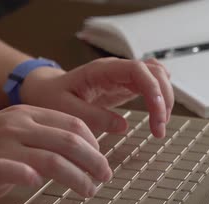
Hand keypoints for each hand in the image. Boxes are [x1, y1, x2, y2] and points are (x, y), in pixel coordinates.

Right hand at [0, 105, 110, 203]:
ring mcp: (1, 146)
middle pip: (70, 141)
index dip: (94, 143)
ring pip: (53, 159)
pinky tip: (39, 187)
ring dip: (78, 178)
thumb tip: (72, 153)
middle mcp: (16, 125)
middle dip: (95, 161)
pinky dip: (31, 179)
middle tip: (105, 177)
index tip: (101, 160)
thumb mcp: (8, 132)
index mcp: (24, 114)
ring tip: (88, 190)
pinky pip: (15, 171)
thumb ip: (38, 138)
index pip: (72, 123)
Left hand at [20, 57, 173, 137]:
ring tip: (159, 127)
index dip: (153, 90)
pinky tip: (159, 117)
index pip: (138, 70)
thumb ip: (92, 117)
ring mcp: (122, 78)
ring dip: (164, 101)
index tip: (158, 115)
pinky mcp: (124, 88)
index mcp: (101, 70)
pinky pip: (150, 87)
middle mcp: (116, 70)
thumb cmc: (51, 97)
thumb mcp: (65, 110)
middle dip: (163, 99)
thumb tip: (122, 125)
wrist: (44, 92)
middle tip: (159, 129)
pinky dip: (159, 101)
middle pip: (154, 72)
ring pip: (157, 78)